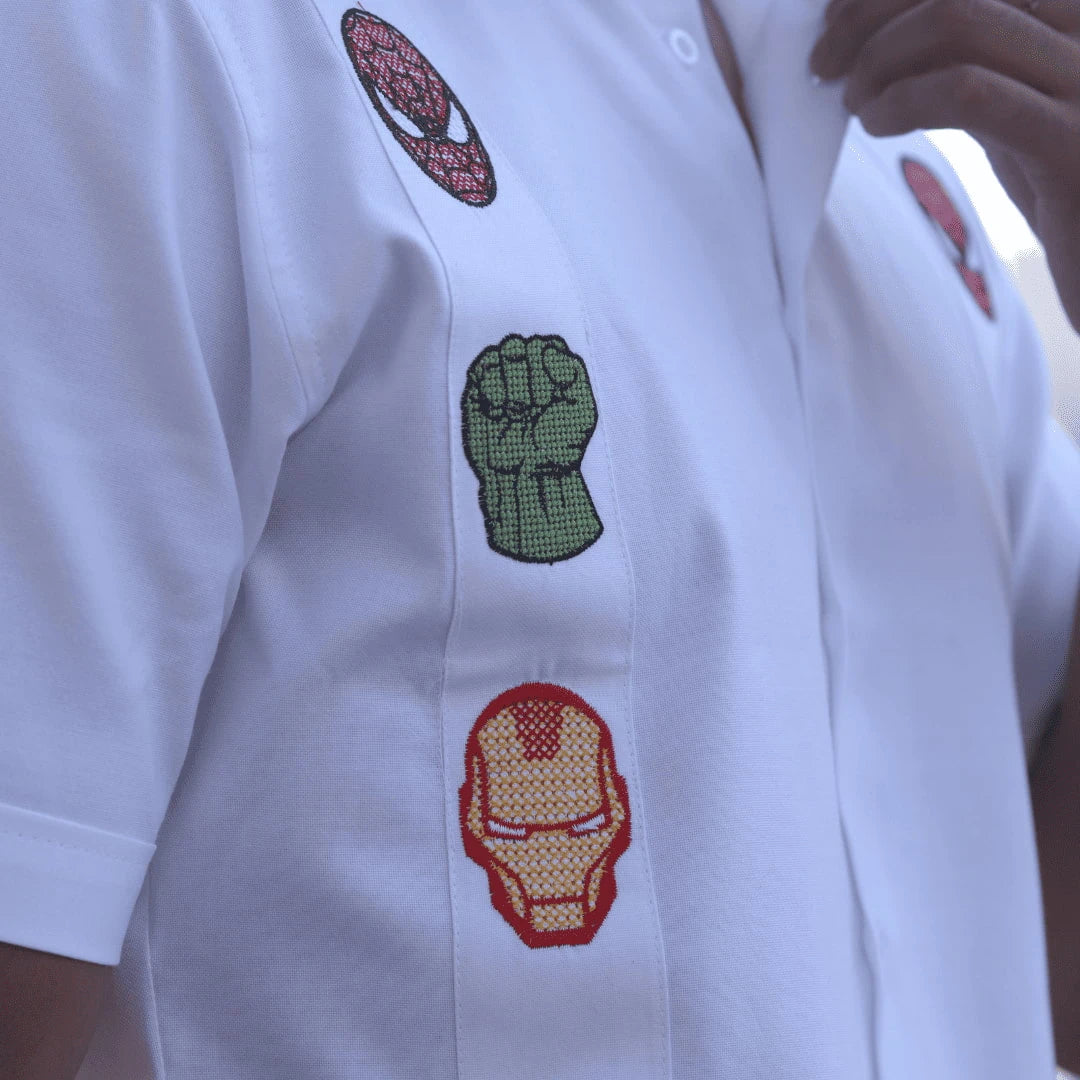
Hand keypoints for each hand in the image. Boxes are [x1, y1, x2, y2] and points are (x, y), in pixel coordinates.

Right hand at [461, 334, 602, 563]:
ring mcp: (502, 380)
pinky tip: (499, 412)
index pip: (550, 345)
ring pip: (504, 352)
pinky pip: (481, 369)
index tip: (554, 396)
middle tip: (534, 410)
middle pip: (525, 345)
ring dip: (513, 382)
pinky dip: (492, 388)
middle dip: (531, 379)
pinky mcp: (478, 392)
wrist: (528, 477)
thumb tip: (548, 349)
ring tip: (517, 413)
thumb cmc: (559, 448)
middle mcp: (528, 372)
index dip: (550, 368)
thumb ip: (572, 372)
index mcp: (555, 373)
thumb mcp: (582, 410)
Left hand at [809, 0, 1079, 334]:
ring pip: (961, 21)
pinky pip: (969, 93)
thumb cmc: (1066, 192)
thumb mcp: (1018, 111)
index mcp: (1067, 16)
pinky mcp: (1070, 143)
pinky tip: (878, 122)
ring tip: (853, 100)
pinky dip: (905, 99)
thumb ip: (973, 67)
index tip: (833, 18)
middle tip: (823, 64)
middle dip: (869, 15)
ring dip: (881, 57)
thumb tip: (885, 42)